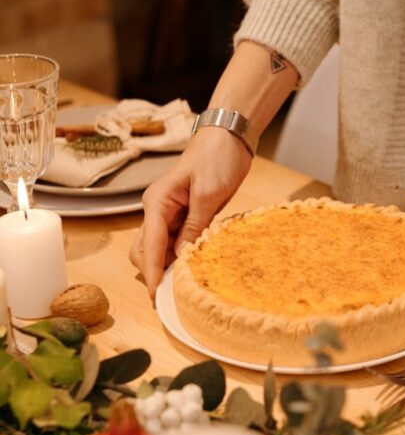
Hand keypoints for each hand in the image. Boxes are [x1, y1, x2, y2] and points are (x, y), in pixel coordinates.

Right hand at [129, 129, 251, 296]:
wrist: (229, 137)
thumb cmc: (217, 158)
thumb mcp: (208, 193)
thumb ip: (194, 225)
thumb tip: (180, 256)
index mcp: (157, 202)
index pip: (150, 245)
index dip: (153, 273)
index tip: (155, 297)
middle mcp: (158, 209)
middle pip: (146, 250)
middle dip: (154, 273)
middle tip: (171, 296)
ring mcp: (171, 213)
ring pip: (159, 248)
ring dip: (167, 266)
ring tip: (183, 286)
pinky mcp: (186, 215)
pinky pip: (176, 241)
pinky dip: (180, 255)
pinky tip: (192, 266)